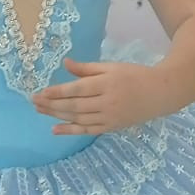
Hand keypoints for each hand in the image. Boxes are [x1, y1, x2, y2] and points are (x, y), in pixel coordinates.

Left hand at [31, 58, 169, 133]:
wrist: (160, 93)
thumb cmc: (134, 75)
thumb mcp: (111, 67)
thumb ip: (87, 68)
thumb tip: (65, 63)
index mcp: (106, 83)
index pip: (77, 89)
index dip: (57, 92)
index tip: (41, 92)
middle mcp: (106, 102)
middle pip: (74, 105)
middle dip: (51, 104)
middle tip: (34, 102)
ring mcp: (109, 117)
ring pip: (78, 118)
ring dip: (57, 116)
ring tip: (40, 111)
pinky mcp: (111, 127)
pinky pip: (87, 130)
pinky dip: (70, 131)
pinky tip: (55, 129)